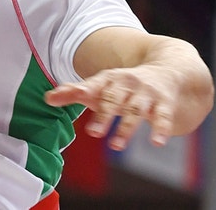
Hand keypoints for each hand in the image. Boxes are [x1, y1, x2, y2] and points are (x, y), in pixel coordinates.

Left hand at [44, 65, 176, 150]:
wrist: (167, 70)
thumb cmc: (123, 86)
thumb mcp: (100, 86)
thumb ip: (74, 92)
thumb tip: (48, 98)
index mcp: (108, 80)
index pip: (92, 85)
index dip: (79, 91)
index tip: (65, 97)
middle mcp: (127, 84)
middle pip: (113, 99)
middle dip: (103, 115)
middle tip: (92, 132)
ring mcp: (146, 93)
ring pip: (136, 110)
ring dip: (126, 127)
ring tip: (115, 146)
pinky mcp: (165, 104)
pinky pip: (163, 116)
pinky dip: (161, 129)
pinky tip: (157, 142)